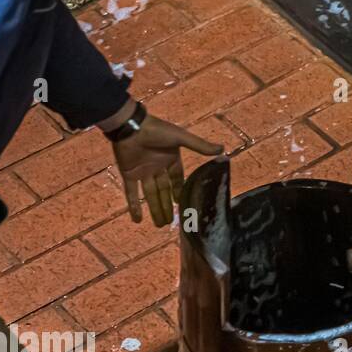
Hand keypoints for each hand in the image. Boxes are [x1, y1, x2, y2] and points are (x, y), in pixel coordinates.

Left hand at [103, 103, 222, 226]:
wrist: (131, 126)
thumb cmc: (157, 130)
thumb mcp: (181, 138)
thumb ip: (200, 146)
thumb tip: (222, 149)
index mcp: (171, 159)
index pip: (177, 179)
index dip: (180, 191)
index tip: (182, 205)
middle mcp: (158, 168)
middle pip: (164, 191)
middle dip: (167, 206)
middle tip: (171, 222)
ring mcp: (143, 172)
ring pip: (151, 195)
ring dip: (155, 210)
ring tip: (160, 225)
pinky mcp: (129, 174)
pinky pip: (132, 193)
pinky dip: (134, 206)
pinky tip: (137, 220)